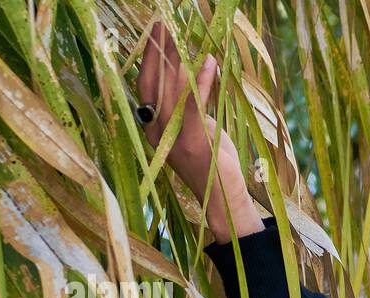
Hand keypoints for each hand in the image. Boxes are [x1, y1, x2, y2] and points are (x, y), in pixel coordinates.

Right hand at [136, 20, 264, 242]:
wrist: (223, 202)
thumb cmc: (214, 167)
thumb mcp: (198, 132)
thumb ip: (190, 110)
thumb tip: (194, 80)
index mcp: (155, 129)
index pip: (146, 87)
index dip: (148, 59)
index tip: (153, 33)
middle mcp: (158, 133)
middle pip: (153, 83)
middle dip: (157, 51)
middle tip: (162, 22)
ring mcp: (173, 140)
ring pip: (170, 91)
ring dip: (177, 60)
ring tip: (182, 34)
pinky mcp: (194, 144)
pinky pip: (194, 107)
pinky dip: (202, 82)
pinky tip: (209, 62)